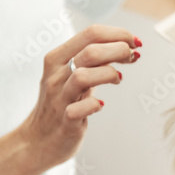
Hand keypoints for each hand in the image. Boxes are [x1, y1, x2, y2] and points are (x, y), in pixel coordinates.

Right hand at [18, 24, 141, 167]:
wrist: (38, 140)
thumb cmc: (63, 102)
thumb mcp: (75, 74)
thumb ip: (97, 60)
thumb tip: (129, 46)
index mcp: (58, 58)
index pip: (91, 33)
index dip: (119, 34)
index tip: (135, 42)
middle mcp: (56, 75)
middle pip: (91, 52)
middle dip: (120, 49)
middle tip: (134, 57)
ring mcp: (59, 99)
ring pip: (83, 77)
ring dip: (109, 74)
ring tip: (119, 78)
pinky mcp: (65, 122)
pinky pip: (79, 109)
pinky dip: (95, 104)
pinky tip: (101, 104)